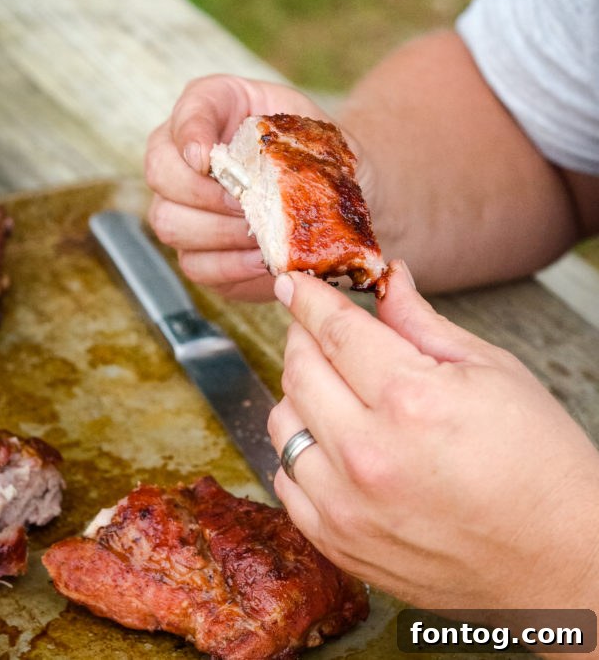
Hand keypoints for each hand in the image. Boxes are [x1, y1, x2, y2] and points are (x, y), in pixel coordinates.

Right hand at [144, 74, 332, 299]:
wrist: (330, 197)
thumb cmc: (316, 155)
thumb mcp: (316, 131)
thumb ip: (298, 138)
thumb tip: (277, 171)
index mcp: (216, 108)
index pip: (189, 109)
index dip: (190, 132)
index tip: (208, 157)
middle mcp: (183, 154)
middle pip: (160, 171)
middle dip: (203, 192)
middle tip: (246, 202)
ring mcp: (182, 205)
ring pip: (169, 221)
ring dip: (218, 231)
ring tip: (260, 233)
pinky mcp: (196, 251)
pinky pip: (193, 263)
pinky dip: (228, 264)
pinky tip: (260, 258)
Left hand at [267, 261, 598, 609]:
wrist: (560, 560)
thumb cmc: (540, 462)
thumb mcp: (492, 371)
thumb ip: (423, 323)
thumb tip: (388, 281)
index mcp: (410, 400)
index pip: (334, 329)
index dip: (308, 297)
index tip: (294, 283)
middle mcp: (367, 454)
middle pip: (299, 370)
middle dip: (302, 335)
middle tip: (316, 326)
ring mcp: (347, 507)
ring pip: (283, 425)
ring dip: (299, 394)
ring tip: (333, 387)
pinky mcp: (341, 545)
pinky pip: (288, 482)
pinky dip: (301, 452)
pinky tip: (332, 441)